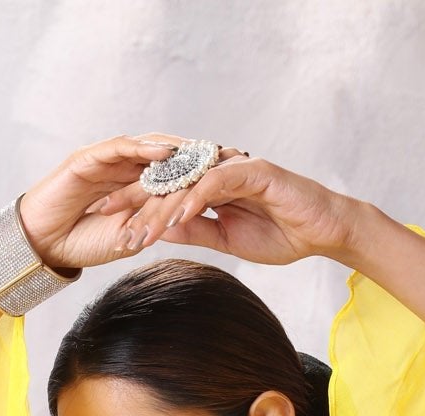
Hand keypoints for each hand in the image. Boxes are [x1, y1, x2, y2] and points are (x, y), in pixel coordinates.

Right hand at [16, 133, 215, 271]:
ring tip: (204, 149)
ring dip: (178, 147)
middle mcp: (124, 166)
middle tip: (229, 153)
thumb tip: (188, 223)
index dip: (202, 171)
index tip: (234, 174)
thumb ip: (156, 225)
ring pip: (148, 145)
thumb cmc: (83, 243)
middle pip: (167, 153)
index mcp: (135, 184)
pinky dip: (144, 148)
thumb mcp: (131, 237)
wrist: (44, 244)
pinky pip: (121, 147)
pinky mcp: (89, 158)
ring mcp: (107, 159)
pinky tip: (168, 151)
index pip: (175, 171)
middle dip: (198, 153)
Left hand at [96, 151, 357, 265]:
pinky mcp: (254, 171)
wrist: (322, 231)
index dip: (133, 205)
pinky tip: (177, 216)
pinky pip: (217, 183)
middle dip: (132, 199)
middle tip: (102, 214)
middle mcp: (216, 170)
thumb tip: (159, 231)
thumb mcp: (227, 239)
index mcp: (208, 186)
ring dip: (160, 206)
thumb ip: (195, 230)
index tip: (105, 222)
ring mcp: (234, 167)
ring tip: (138, 229)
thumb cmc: (281, 234)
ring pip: (187, 183)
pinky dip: (195, 199)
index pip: (163, 192)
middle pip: (166, 181)